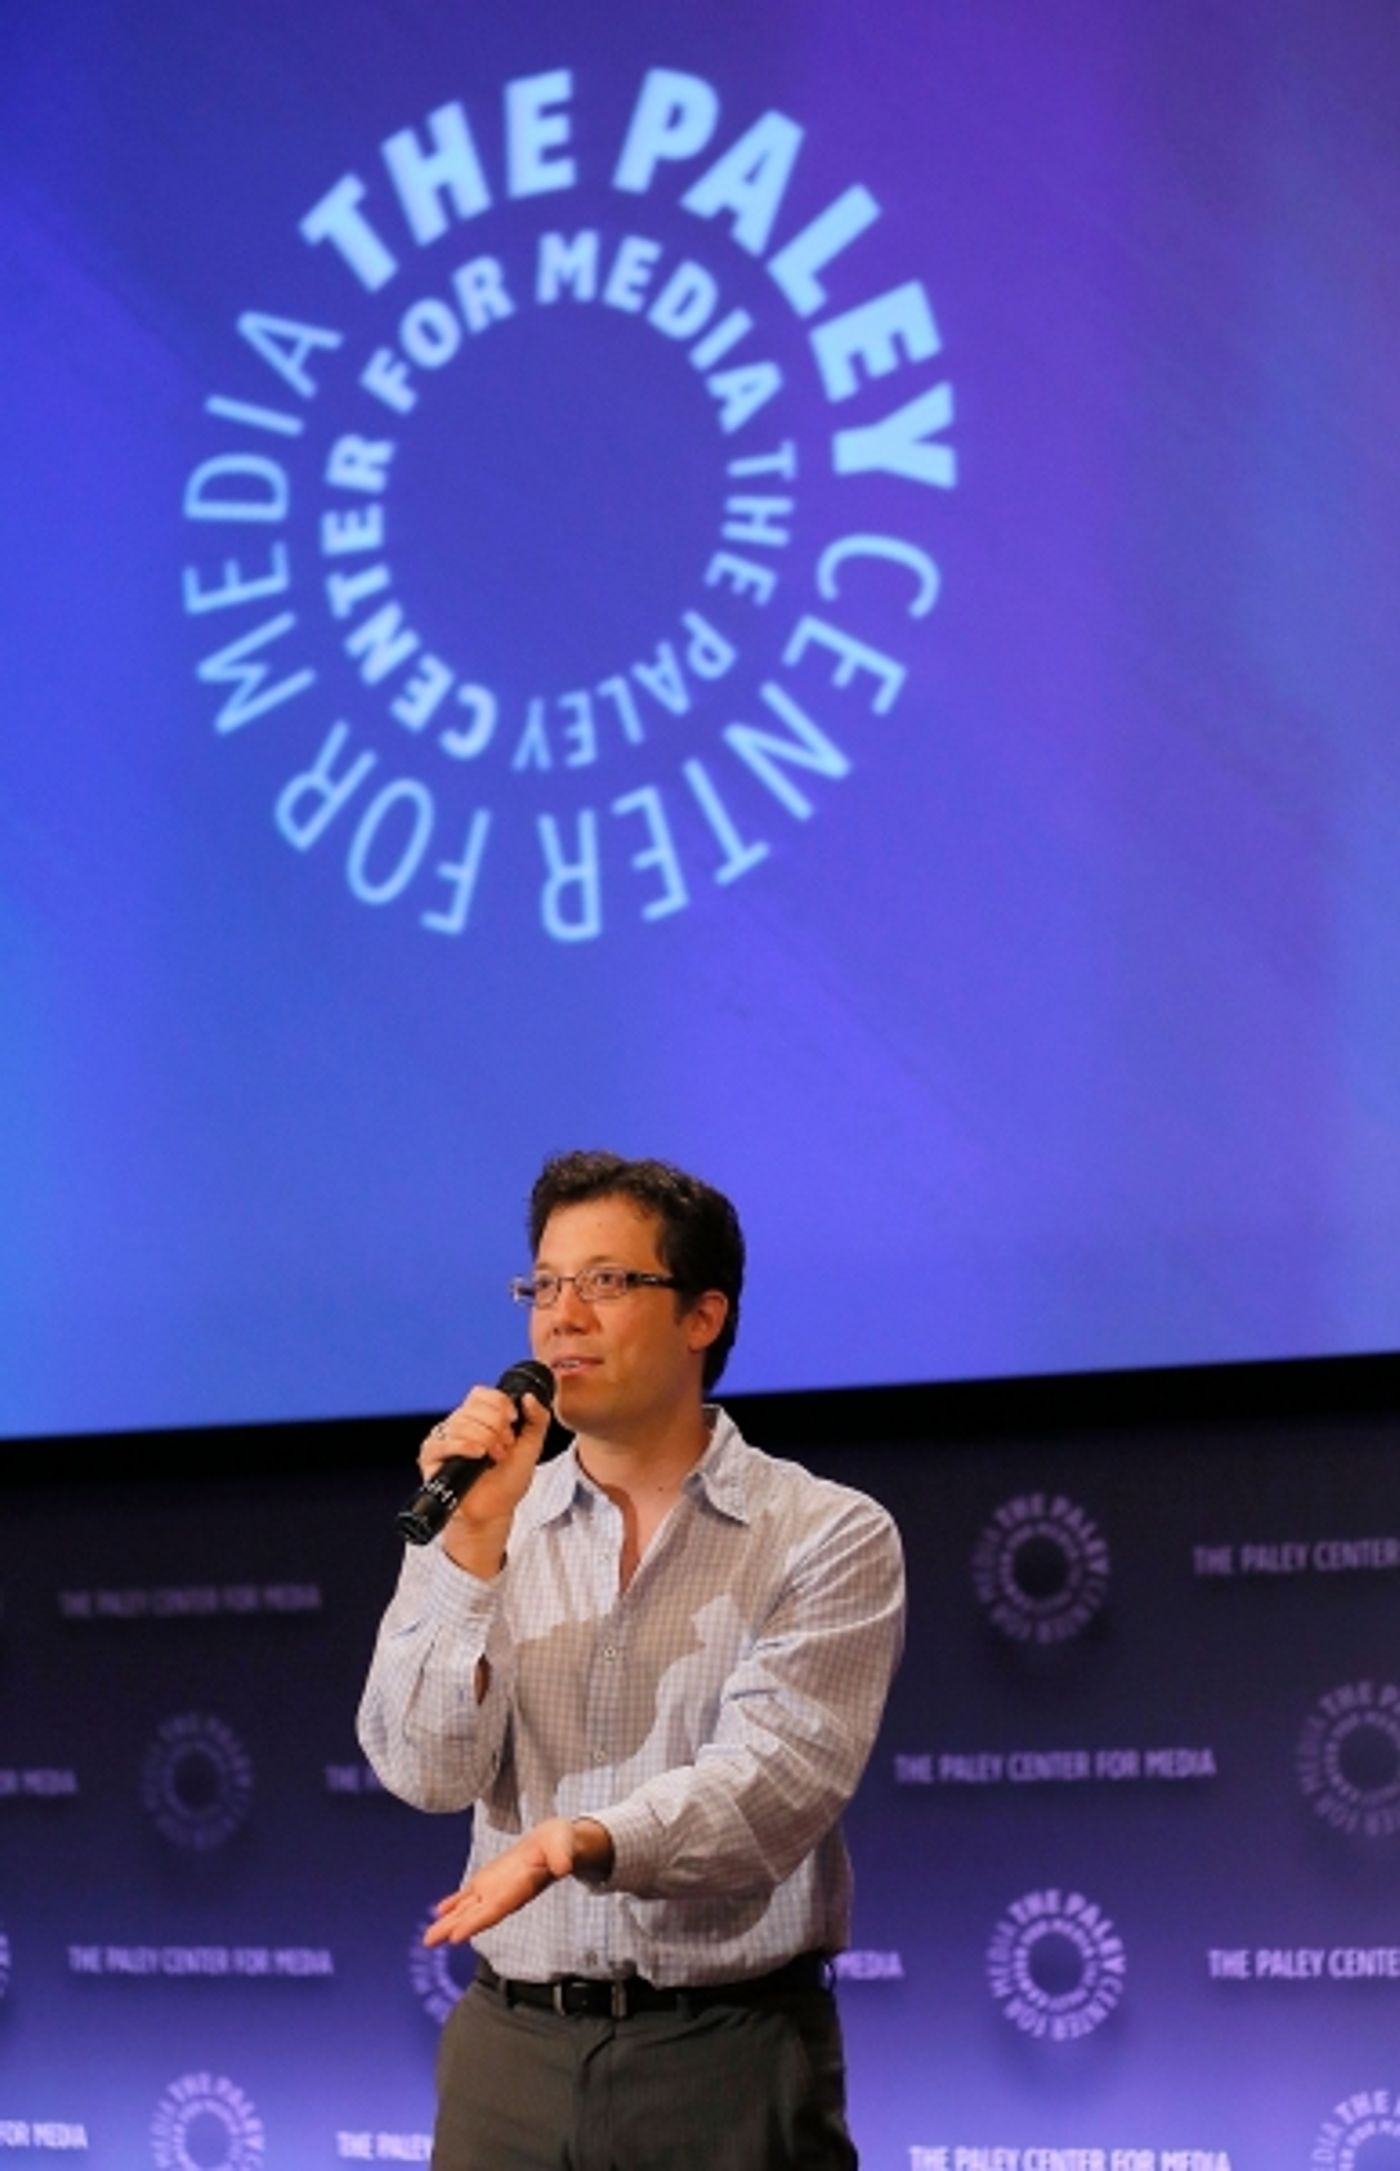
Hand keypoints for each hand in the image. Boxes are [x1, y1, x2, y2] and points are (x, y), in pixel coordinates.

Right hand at [420, 1383, 551, 1543]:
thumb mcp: (531, 1447)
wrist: (494, 1512)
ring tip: (494, 1458)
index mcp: (478, 1418)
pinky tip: (478, 1455)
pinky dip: (463, 1446)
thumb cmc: (508, 1482)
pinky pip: (442, 1441)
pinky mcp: (431, 1456)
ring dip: (485, 1439)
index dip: (500, 1404)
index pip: (481, 1394)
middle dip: (496, 1426)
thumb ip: (537, 1419)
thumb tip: (529, 1396)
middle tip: (505, 1447)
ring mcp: (443, 1439)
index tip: (513, 1422)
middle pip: (473, 1406)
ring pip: (460, 1422)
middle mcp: (458, 1424)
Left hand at [424, 1817, 576, 1943]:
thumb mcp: (564, 1845)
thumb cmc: (561, 1844)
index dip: (476, 1923)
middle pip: (476, 1915)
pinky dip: (455, 1902)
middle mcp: (505, 1894)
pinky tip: (440, 1910)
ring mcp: (497, 1888)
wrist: (559, 1843)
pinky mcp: (492, 1878)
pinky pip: (470, 1893)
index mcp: (521, 1888)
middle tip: (429, 1941)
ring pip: (469, 1908)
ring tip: (429, 1938)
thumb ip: (562, 1856)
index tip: (456, 1937)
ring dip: (449, 1921)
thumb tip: (563, 1866)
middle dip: (454, 1928)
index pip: (496, 1910)